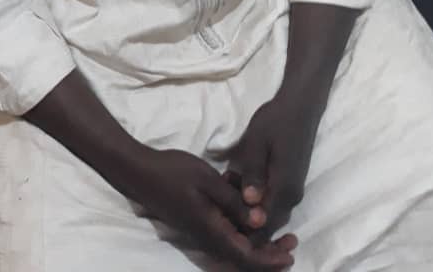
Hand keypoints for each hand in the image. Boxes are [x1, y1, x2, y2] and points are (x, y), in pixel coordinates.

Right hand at [126, 146, 296, 269]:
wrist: (140, 171)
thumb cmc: (174, 173)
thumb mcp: (208, 181)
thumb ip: (234, 202)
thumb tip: (259, 221)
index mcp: (212, 231)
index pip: (246, 257)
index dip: (270, 259)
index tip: (291, 253)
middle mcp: (208, 237)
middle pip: (243, 256)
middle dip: (270, 252)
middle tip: (292, 239)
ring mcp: (201, 230)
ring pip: (236, 244)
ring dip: (258, 239)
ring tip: (277, 224)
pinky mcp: (198, 221)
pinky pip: (225, 232)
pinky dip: (242, 226)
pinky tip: (248, 206)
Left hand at [226, 94, 316, 245]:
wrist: (300, 107)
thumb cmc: (276, 121)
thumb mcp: (258, 142)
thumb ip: (254, 173)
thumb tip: (249, 203)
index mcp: (284, 189)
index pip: (264, 225)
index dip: (242, 227)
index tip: (221, 213)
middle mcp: (292, 198)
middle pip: (266, 224)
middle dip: (242, 217)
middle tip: (221, 194)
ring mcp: (293, 193)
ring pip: (269, 214)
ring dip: (247, 207)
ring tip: (228, 182)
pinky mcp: (290, 185)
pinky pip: (272, 203)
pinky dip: (255, 199)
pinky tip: (239, 181)